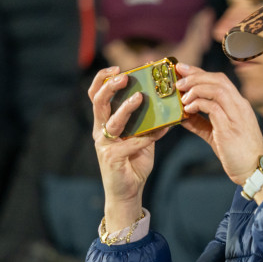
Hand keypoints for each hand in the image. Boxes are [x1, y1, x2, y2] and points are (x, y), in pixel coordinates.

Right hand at [89, 66, 167, 228]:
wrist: (128, 192)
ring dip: (126, 108)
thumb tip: (166, 104)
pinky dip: (146, 137)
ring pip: (112, 121)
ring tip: (140, 98)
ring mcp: (104, 145)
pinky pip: (130, 143)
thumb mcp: (141, 138)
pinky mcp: (111, 158)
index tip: (117, 68)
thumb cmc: (133, 163)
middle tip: (125, 77)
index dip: (102, 79)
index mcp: (104, 123)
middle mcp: (100, 131)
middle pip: (98, 102)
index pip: (96, 95)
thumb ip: (147, 122)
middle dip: (110, 87)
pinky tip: (162, 131)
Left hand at [176, 63, 262, 184]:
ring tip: (182, 96)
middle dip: (195, 75)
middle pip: (217, 79)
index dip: (199, 72)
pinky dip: (198, 104)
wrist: (254, 171)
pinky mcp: (230, 127)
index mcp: (238, 105)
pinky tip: (188, 109)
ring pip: (216, 88)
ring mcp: (236, 115)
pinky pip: (213, 107)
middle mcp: (240, 106)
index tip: (182, 69)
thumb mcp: (216, 135)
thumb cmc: (237, 155)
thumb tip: (182, 115)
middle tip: (178, 78)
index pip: (219, 80)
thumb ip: (200, 123)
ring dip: (196, 88)